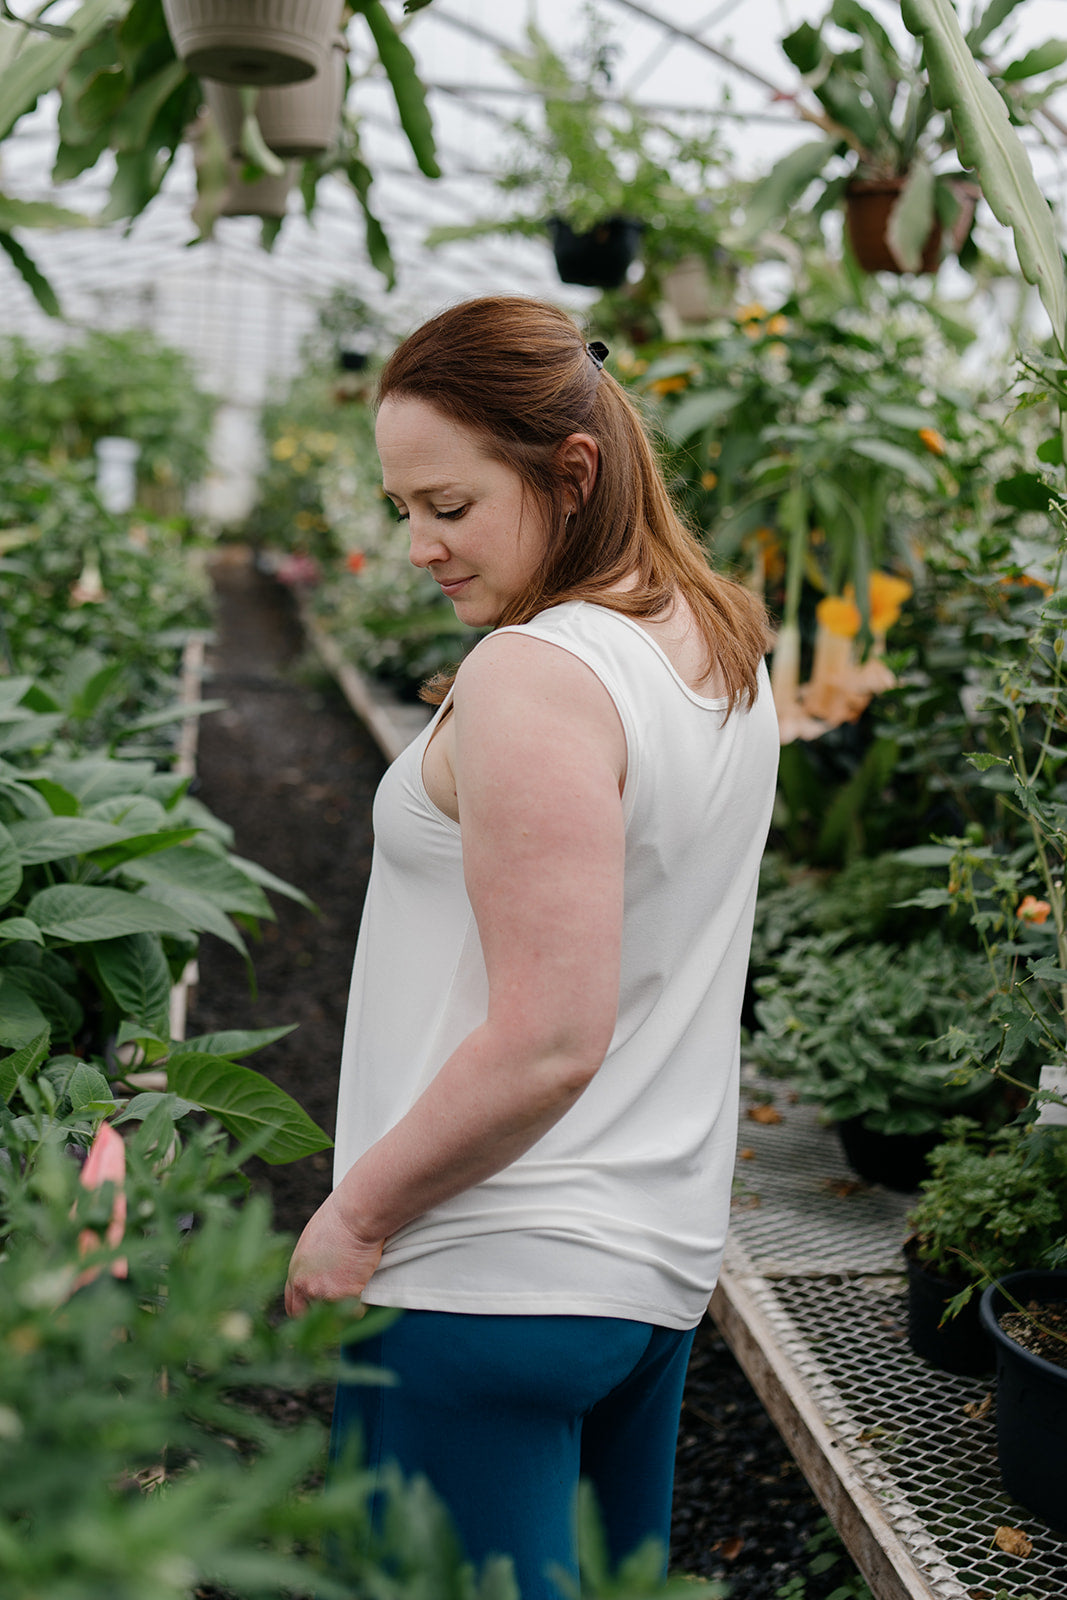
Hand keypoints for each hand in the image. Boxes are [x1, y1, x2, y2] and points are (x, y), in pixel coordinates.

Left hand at [284, 1193, 384, 1317]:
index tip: (315, 1313)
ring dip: (344, 1307)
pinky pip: (355, 1311)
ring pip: (333, 1314)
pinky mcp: (343, 1295)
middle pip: (306, 1317)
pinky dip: (362, 1304)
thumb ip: (312, 1265)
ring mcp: (323, 1292)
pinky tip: (365, 1283)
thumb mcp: (314, 1242)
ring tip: (355, 1282)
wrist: (355, 1216)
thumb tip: (320, 1272)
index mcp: (295, 1271)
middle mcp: (304, 1285)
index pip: (292, 1305)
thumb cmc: (340, 1219)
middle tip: (336, 1312)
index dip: (305, 1310)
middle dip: (320, 1317)